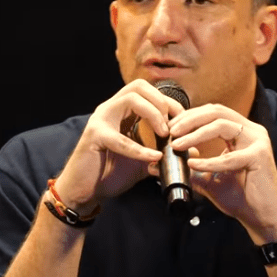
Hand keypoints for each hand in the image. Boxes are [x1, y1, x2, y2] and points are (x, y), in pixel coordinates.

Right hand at [54, 79, 185, 212]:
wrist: (83, 191)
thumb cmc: (109, 173)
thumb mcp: (143, 161)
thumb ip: (164, 153)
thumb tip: (193, 151)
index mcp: (121, 111)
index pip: (147, 92)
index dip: (168, 102)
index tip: (183, 120)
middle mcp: (110, 110)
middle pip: (139, 86)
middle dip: (161, 102)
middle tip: (173, 125)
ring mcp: (100, 120)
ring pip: (130, 98)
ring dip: (153, 114)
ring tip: (165, 134)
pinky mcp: (94, 136)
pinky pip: (120, 138)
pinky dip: (140, 148)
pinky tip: (154, 157)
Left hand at [168, 104, 276, 242]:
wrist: (263, 218)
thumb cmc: (241, 197)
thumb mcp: (210, 178)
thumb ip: (192, 166)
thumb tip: (163, 161)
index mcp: (242, 132)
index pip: (213, 113)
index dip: (190, 116)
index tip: (170, 127)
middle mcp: (252, 131)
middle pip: (216, 112)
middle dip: (190, 119)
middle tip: (170, 131)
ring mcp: (258, 141)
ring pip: (222, 125)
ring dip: (195, 134)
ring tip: (177, 145)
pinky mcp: (260, 157)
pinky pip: (229, 157)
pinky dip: (208, 161)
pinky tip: (193, 164)